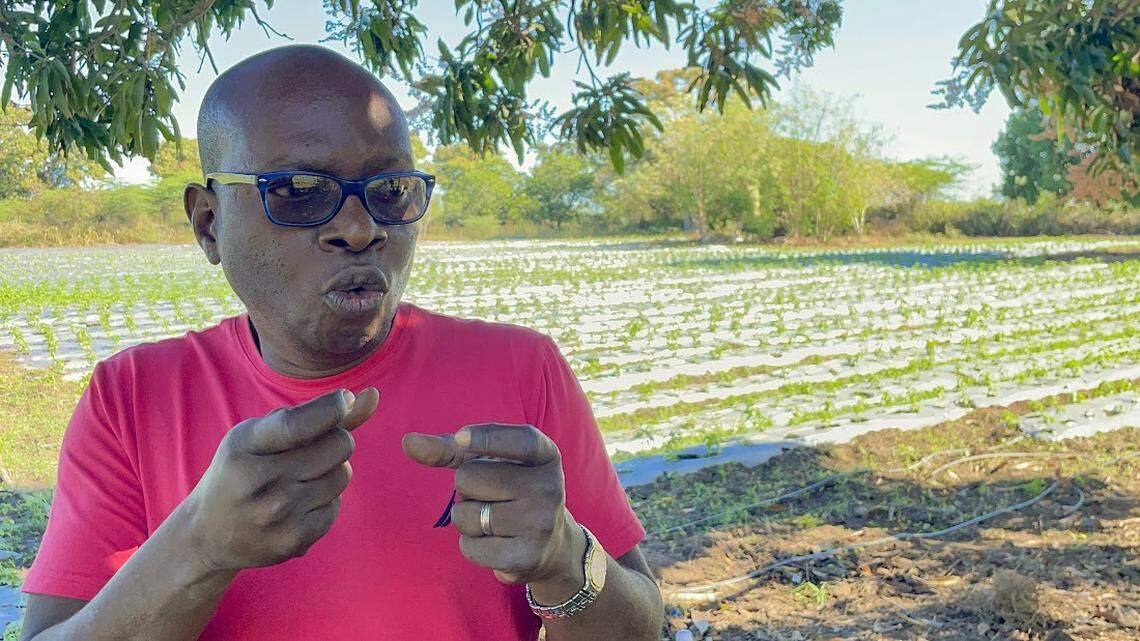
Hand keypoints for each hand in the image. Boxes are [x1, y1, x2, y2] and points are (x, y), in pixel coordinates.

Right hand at [181, 387, 379, 571]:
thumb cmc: (242, 471)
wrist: (208, 534)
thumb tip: (373, 396)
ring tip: (302, 477)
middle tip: (313, 449)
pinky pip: (336, 506)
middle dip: (335, 439)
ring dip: (332, 470)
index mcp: (244, 447)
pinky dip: (326, 500)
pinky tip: (299, 503)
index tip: (343, 400)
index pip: (298, 425)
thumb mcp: (260, 435)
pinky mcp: (293, 541)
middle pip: (338, 445)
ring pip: (342, 475)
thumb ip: (317, 415)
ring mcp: (277, 515)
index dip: (332, 408)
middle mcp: (259, 482)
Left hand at [401, 424, 584, 587]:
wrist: (551, 544)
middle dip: (466, 487)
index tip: (461, 438)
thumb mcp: (489, 462)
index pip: (519, 441)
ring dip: (466, 517)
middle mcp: (550, 487)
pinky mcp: (526, 557)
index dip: (487, 438)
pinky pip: (469, 546)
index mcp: (545, 456)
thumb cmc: (509, 490)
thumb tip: (408, 442)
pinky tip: (494, 542)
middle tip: (490, 495)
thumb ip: (450, 450)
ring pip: (464, 515)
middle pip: (469, 477)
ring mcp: (540, 524)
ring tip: (492, 519)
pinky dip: (470, 544)